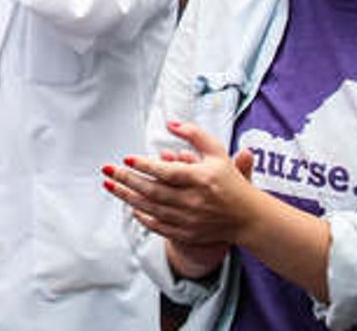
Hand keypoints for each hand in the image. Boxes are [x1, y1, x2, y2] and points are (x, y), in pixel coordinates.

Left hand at [103, 121, 258, 252]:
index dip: (145, 166)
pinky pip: (158, 226)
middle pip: (153, 190)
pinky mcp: (187, 233)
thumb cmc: (231, 182)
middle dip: (127, 180)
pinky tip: (130, 206)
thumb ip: (194, 135)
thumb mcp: (217, 152)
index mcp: (201, 179)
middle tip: (107, 170)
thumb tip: (171, 124)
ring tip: (109, 185)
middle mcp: (193, 201)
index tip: (127, 159)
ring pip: (151, 208)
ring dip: (127, 196)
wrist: (248, 218)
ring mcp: (189, 219)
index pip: (168, 173)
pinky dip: (142, 216)